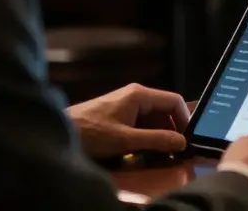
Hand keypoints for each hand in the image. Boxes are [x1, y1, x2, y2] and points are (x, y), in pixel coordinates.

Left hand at [67, 83, 189, 157]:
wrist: (60, 130)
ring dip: (158, 134)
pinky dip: (146, 134)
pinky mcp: (118, 114)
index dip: (185, 119)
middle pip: (164, 110)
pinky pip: (141, 122)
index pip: (174, 101)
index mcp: (140, 95)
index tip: (187, 138)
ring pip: (152, 117)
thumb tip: (181, 142)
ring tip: (159, 152)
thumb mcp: (127, 140)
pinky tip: (143, 149)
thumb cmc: (91, 132)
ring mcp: (126, 103)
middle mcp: (135, 95)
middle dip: (171, 129)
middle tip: (174, 150)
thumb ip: (157, 140)